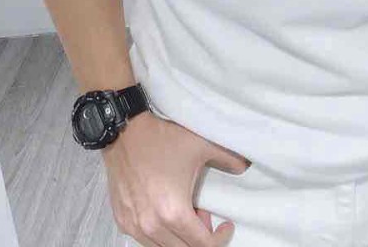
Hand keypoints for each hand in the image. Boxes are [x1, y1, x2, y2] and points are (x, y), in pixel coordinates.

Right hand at [102, 111, 250, 245]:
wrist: (125, 132)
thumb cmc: (162, 139)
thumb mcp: (201, 145)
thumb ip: (228, 159)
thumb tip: (244, 167)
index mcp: (174, 212)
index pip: (202, 246)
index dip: (219, 240)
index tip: (226, 226)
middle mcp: (152, 226)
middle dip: (200, 238)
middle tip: (204, 213)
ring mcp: (134, 225)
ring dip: (179, 237)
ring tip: (185, 210)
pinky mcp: (122, 220)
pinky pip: (146, 240)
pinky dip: (161, 233)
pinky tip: (166, 211)